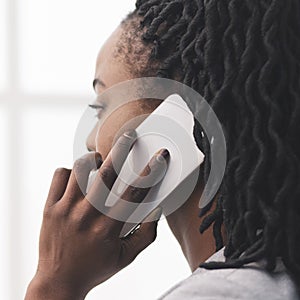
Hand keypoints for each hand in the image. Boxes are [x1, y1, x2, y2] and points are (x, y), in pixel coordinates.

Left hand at [25, 130, 168, 299]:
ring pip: (80, 168)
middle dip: (122, 148)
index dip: (152, 170)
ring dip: (94, 160)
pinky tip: (78, 179)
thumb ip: (146, 233)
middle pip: (107, 172)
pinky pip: (60, 176)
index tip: (160, 156)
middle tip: (129, 136)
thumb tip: (156, 210)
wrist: (59, 281)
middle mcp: (87, 215)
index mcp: (109, 227)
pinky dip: (70, 171)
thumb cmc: (95, 268)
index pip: (135, 192)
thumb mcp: (127, 256)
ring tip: (100, 162)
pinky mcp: (51, 207)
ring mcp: (66, 209)